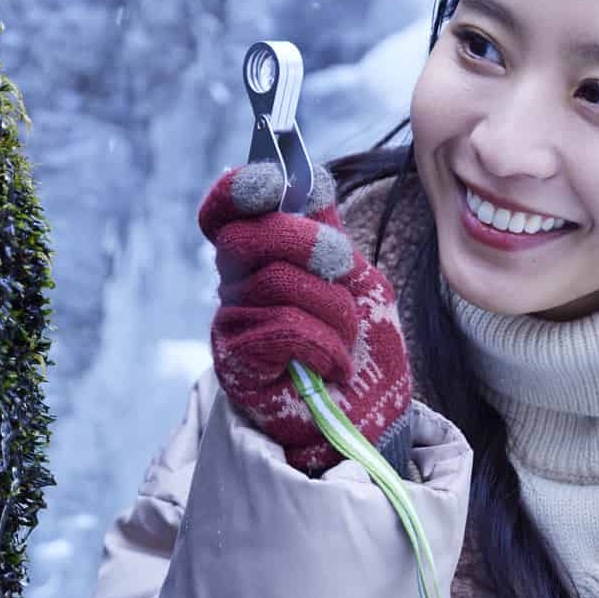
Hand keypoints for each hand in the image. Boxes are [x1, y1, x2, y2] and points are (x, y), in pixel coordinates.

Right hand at [197, 161, 413, 475]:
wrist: (372, 418)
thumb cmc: (362, 347)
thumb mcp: (357, 276)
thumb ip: (329, 230)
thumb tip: (308, 179)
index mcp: (261, 257)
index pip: (226, 210)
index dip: (240, 190)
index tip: (273, 183)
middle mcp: (236, 287)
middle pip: (248, 237)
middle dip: (306, 244)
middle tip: (340, 269)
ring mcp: (231, 326)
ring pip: (275, 283)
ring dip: (331, 310)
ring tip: (347, 340)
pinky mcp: (236, 364)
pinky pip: (280, 328)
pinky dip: (323, 345)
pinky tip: (333, 367)